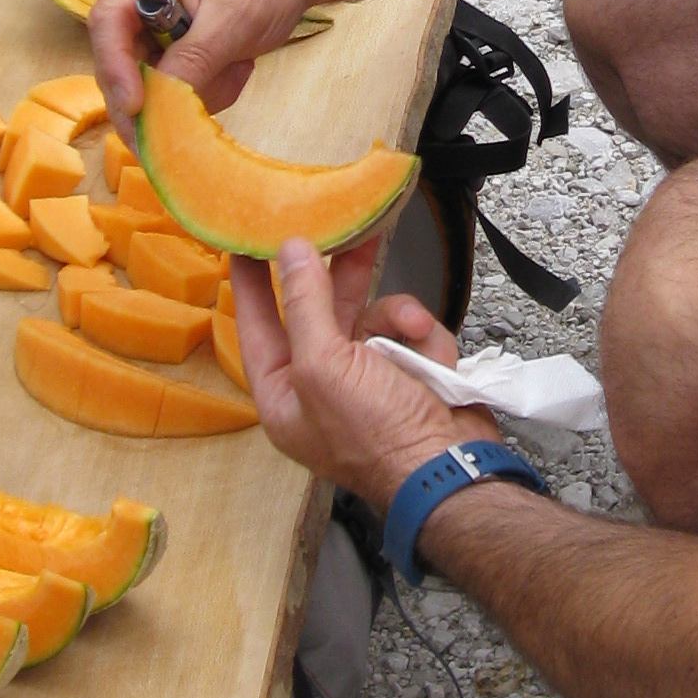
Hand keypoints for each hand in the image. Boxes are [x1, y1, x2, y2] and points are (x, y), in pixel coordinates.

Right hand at [87, 0, 323, 128]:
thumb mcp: (232, 17)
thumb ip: (194, 58)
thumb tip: (160, 104)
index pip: (107, 23)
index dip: (114, 67)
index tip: (135, 105)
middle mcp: (141, 7)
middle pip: (121, 64)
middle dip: (158, 95)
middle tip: (185, 124)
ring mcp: (158, 33)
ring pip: (151, 85)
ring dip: (194, 92)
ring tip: (237, 69)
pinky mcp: (178, 54)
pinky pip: (177, 89)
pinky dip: (208, 91)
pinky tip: (238, 70)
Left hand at [232, 239, 500, 514]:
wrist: (451, 469)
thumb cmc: (379, 436)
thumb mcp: (326, 366)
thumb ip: (304, 303)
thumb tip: (290, 251)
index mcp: (284, 394)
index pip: (257, 326)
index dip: (251, 283)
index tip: (246, 241)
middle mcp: (320, 386)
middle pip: (319, 312)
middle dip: (336, 277)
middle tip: (337, 229)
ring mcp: (367, 379)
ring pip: (373, 316)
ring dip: (397, 318)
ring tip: (413, 329)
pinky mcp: (408, 373)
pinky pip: (410, 333)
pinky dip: (425, 341)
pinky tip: (434, 358)